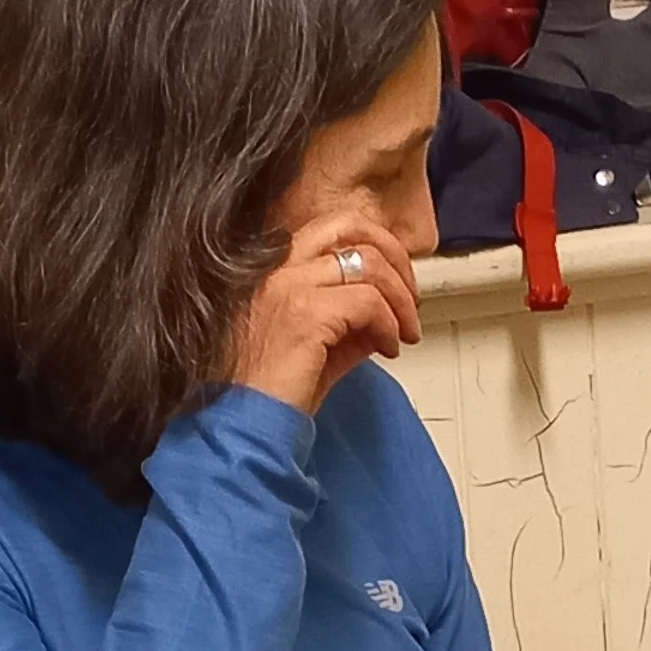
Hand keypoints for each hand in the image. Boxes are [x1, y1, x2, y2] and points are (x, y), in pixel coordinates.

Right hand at [233, 198, 420, 416]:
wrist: (240, 425)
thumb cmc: (265, 394)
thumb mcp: (311, 345)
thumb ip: (345, 319)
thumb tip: (385, 313)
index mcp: (270, 269)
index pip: (330, 229)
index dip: (373, 249)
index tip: (394, 284)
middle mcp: (275, 268)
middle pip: (348, 225)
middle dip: (394, 255)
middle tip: (410, 296)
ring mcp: (288, 286)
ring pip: (367, 261)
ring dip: (400, 297)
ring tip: (405, 331)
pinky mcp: (305, 313)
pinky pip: (369, 302)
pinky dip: (390, 324)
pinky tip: (389, 348)